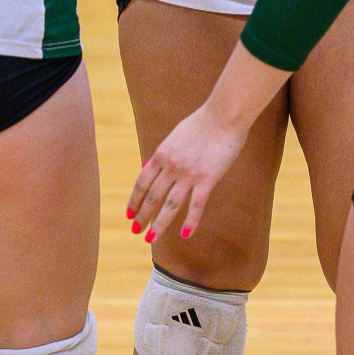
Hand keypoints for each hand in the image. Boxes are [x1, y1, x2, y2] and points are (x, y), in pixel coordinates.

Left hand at [128, 105, 249, 243]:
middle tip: (136, 230)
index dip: (134, 199)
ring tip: (151, 239)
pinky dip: (190, 221)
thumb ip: (164, 152)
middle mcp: (171, 166)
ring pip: (170, 205)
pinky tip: (184, 234)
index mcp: (162, 154)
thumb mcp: (176, 135)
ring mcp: (188, 174)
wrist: (224, 115)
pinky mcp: (207, 179)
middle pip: (152, 196)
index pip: (142, 182)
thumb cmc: (203, 122)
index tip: (129, 213)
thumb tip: (149, 165)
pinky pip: (196, 205)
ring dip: (159, 223)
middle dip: (142, 215)